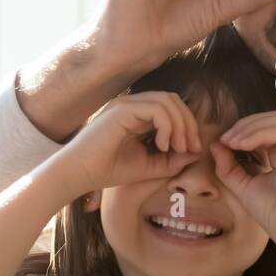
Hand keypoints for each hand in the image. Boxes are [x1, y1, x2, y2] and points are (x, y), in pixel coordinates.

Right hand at [58, 92, 203, 195]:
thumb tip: (196, 152)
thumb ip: (172, 160)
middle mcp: (132, 105)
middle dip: (188, 123)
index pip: (172, 107)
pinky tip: (163, 145)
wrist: (78, 175)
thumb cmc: (108, 171)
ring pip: (167, 101)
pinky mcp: (122, 109)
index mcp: (138, 114)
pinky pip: (156, 109)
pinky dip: (167, 126)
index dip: (188, 126)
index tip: (192, 150)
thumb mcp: (149, 167)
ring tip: (177, 148)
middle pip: (173, 100)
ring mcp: (126, 104)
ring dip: (180, 125)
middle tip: (191, 148)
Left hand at [211, 112, 275, 247]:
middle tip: (226, 138)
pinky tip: (241, 145)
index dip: (243, 128)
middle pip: (272, 118)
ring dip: (250, 127)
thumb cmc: (272, 213)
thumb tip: (215, 144)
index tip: (223, 141)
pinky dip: (258, 135)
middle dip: (245, 124)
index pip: (266, 126)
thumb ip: (228, 166)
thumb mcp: (242, 186)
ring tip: (232, 141)